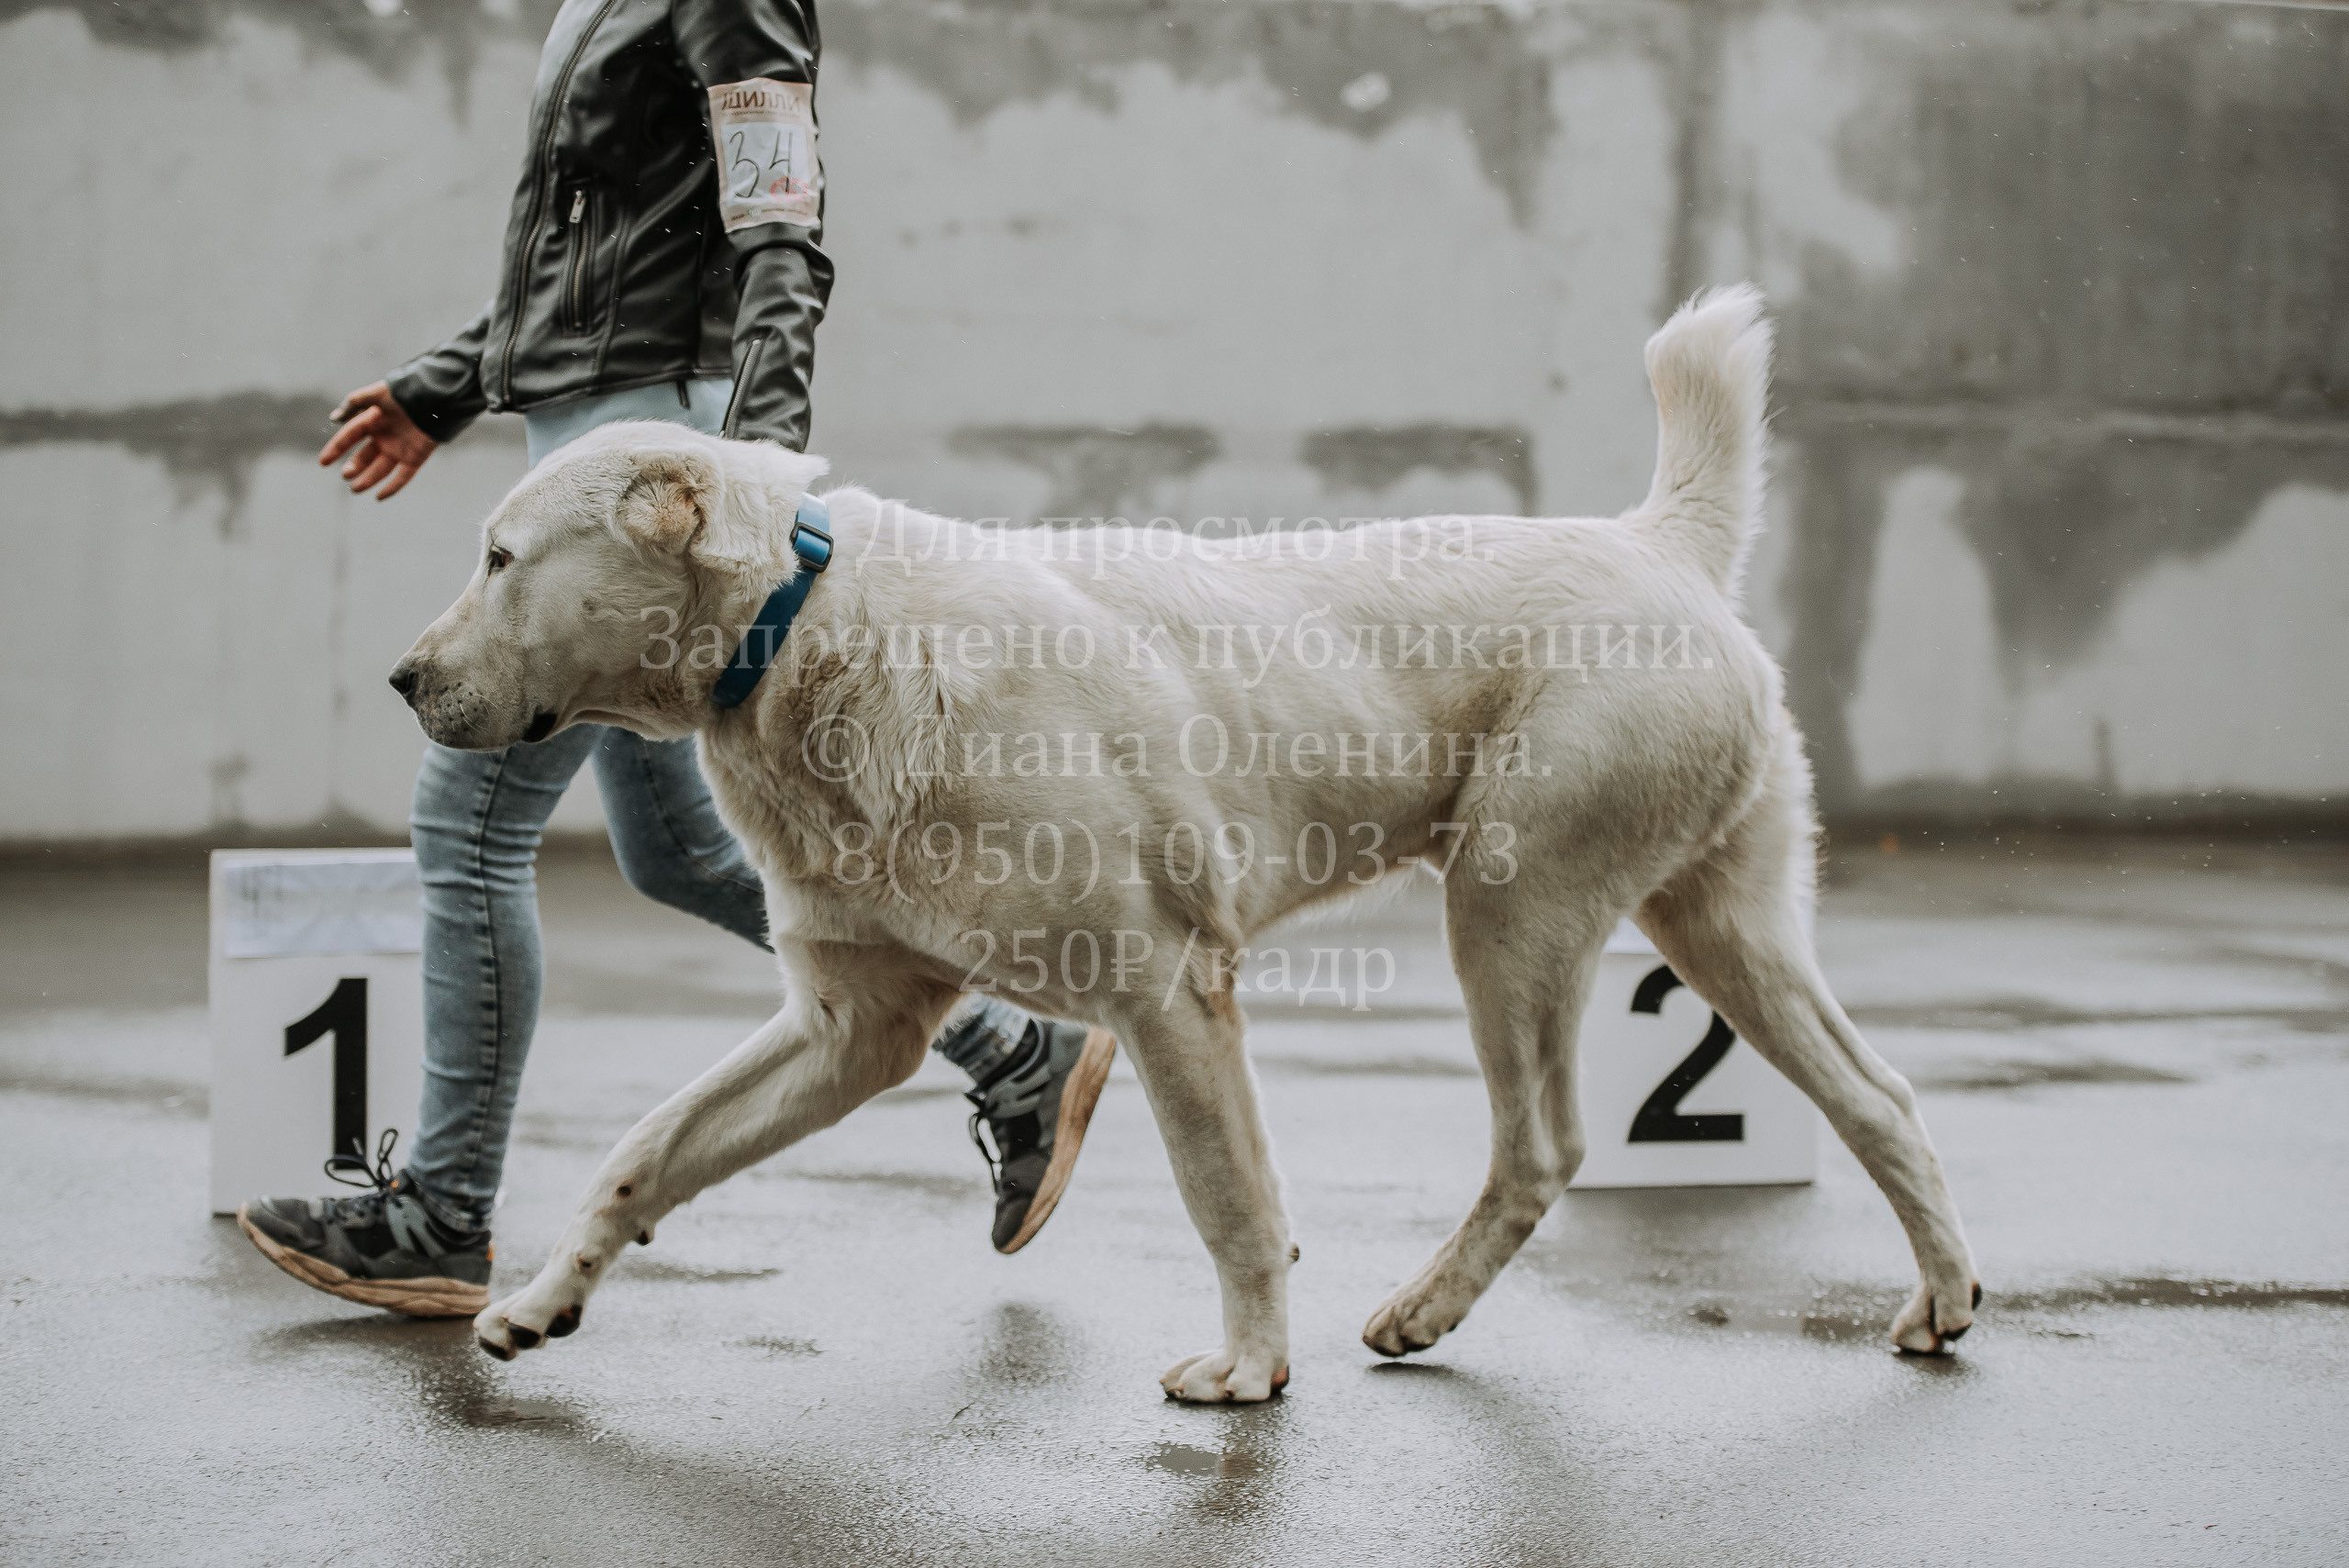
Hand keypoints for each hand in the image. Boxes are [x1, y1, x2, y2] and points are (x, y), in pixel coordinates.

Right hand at [320, 382, 437, 499]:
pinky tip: (379, 497)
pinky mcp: (415, 458)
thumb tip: (333, 419)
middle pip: (365, 456)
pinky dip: (393, 487)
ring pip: (380, 469)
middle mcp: (384, 437)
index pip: (350, 437)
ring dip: (368, 479)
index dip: (336, 449)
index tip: (323, 462)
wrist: (436, 397)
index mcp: (372, 421)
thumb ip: (353, 404)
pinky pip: (403, 476)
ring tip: (355, 488)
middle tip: (346, 475)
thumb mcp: (375, 394)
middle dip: (354, 466)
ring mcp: (399, 449)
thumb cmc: (404, 392)